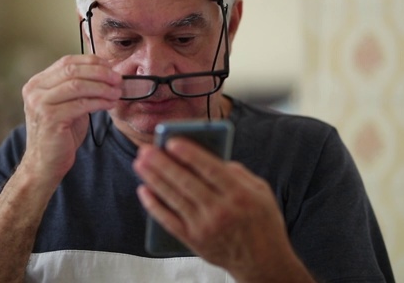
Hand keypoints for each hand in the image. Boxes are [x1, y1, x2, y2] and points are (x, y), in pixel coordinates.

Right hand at [21, 55, 121, 182]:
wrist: (45, 163)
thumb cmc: (59, 134)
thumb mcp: (66, 104)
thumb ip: (77, 88)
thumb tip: (105, 72)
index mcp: (37, 83)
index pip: (66, 62)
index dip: (90, 62)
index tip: (110, 66)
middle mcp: (35, 90)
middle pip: (72, 70)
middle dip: (99, 73)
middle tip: (118, 79)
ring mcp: (40, 104)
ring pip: (77, 86)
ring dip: (102, 87)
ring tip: (116, 92)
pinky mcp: (50, 118)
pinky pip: (80, 104)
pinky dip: (99, 102)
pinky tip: (109, 104)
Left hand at [133, 138, 310, 281]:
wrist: (263, 261)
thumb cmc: (261, 222)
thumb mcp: (261, 191)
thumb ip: (237, 172)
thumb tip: (207, 157)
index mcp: (239, 194)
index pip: (210, 169)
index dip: (189, 154)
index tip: (171, 142)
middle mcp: (221, 211)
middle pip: (186, 182)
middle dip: (163, 164)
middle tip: (146, 150)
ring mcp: (205, 227)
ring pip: (174, 198)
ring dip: (154, 179)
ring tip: (140, 164)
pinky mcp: (194, 241)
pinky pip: (168, 221)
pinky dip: (154, 206)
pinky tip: (144, 191)